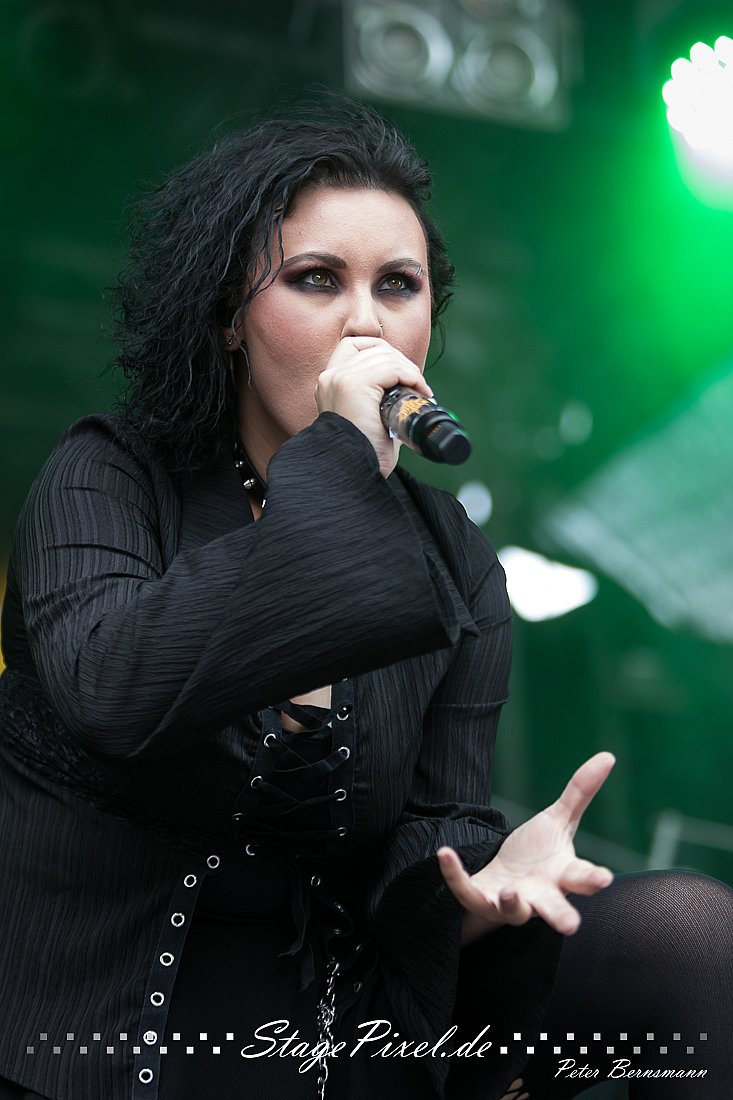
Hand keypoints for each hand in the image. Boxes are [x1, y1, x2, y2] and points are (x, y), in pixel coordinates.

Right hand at [315, 336, 432, 477]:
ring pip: (385, 356)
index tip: (400, 373)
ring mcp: (340, 379)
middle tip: (418, 386)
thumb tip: (408, 387)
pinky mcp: (353, 385)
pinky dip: (410, 376)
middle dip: (402, 362)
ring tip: (421, 390)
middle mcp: (330, 377)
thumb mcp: (369, 417)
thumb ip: (378, 398)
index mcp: (329, 384)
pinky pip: (391, 368)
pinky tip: (419, 390)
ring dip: (410, 370)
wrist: (353, 474)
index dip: (382, 351)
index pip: (354, 344)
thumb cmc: (365, 454)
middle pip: (374, 348)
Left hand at [438, 752, 615, 944]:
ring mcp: (510, 903)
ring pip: (514, 911)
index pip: (582, 878)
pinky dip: (455, 875)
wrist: (504, 879)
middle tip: (570, 926)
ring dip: (513, 904)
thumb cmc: (539, 854)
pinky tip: (445, 854)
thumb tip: (608, 755)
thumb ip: (581, 792)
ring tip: (510, 892)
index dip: (593, 879)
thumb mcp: (559, 820)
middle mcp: (541, 895)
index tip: (604, 879)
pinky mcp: (480, 900)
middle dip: (561, 916)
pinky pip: (466, 892)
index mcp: (563, 875)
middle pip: (554, 908)